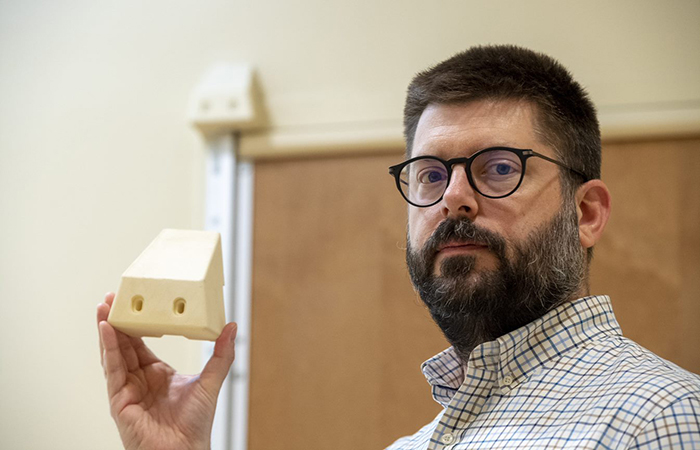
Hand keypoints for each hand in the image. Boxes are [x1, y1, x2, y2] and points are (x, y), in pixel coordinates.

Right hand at [97, 293, 236, 449]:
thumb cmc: (195, 425)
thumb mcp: (211, 381)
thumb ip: (221, 354)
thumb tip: (232, 327)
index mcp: (158, 374)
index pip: (143, 343)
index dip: (138, 323)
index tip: (136, 302)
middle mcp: (140, 379)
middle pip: (124, 344)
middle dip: (118, 320)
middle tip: (114, 297)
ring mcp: (128, 389)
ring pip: (114, 353)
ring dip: (108, 329)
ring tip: (104, 306)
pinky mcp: (119, 399)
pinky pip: (112, 369)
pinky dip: (108, 348)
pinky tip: (106, 330)